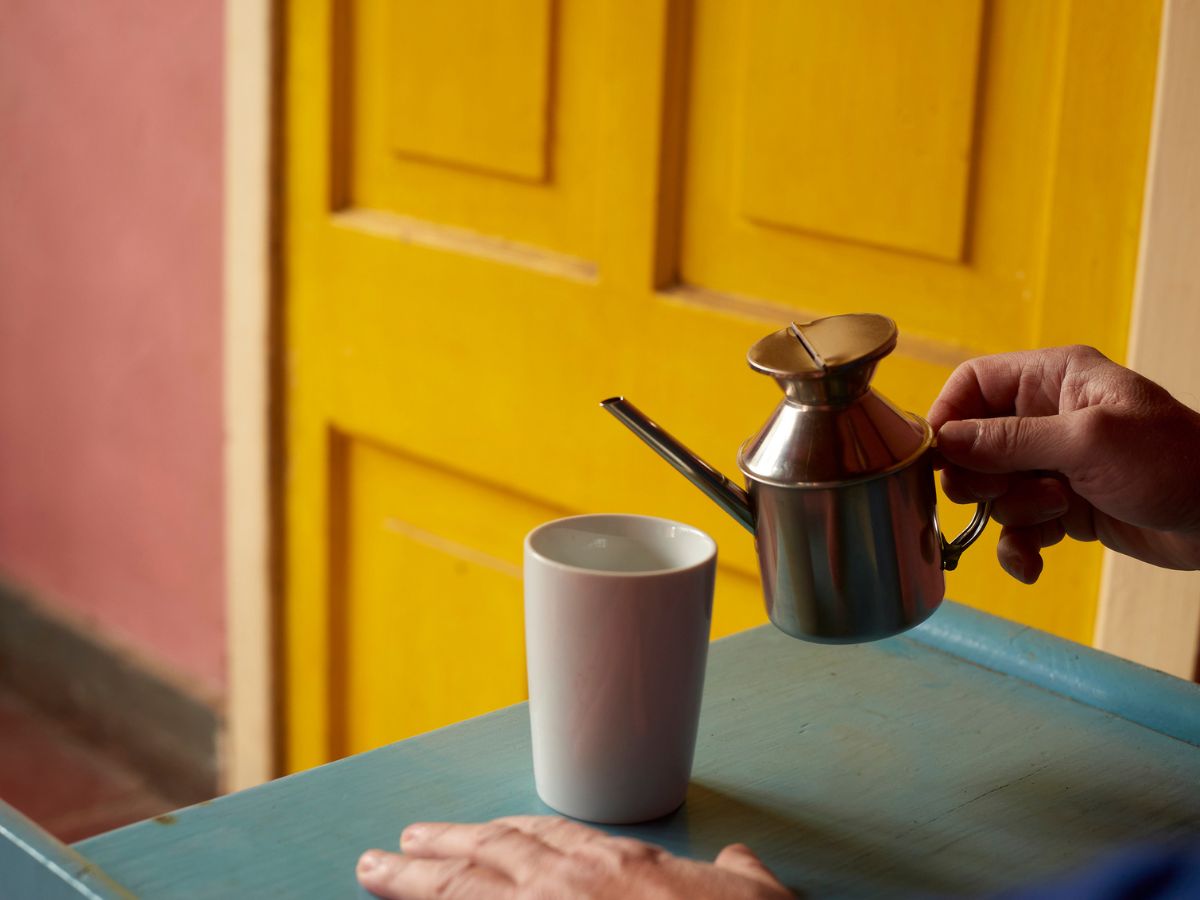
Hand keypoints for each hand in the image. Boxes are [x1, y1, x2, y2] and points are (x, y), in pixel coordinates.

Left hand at [356, 815, 791, 898]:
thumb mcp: (754, 896)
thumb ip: (737, 874)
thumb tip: (738, 859)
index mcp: (622, 866)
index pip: (549, 837)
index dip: (505, 832)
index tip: (478, 831)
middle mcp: (574, 886)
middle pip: (489, 854)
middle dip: (440, 849)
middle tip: (397, 845)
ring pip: (464, 887)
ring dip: (414, 878)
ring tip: (375, 869)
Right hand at [928, 345, 1199, 581]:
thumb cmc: (1172, 463)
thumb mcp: (1087, 443)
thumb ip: (1009, 441)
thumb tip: (943, 442)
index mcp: (1054, 380)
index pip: (973, 383)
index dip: (949, 417)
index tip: (938, 456)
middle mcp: (1048, 418)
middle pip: (972, 443)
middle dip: (979, 476)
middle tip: (996, 491)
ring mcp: (1054, 465)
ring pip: (992, 490)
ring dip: (1012, 511)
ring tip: (1057, 512)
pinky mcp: (1063, 508)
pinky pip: (1016, 527)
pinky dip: (1019, 548)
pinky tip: (1034, 564)